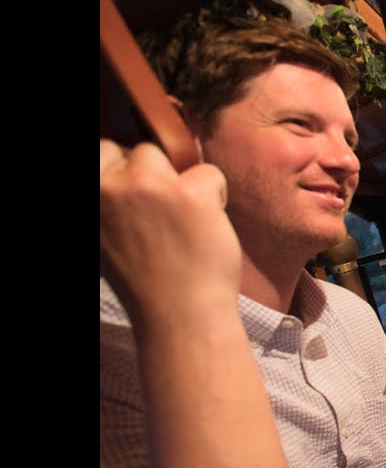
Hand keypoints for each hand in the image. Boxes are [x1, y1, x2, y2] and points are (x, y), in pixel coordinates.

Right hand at [100, 140, 239, 317]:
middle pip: (137, 152)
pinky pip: (209, 173)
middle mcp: (107, 187)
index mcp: (88, 197)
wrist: (179, 317)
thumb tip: (117, 175)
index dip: (125, 169)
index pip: (103, 150)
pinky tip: (207, 225)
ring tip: (186, 217)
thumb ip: (105, 204)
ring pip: (167, 156)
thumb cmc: (143, 282)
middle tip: (163, 212)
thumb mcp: (101, 239)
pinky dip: (215, 196)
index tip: (138, 194)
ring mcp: (148, 186)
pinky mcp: (190, 193)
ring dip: (180, 180)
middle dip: (152, 174)